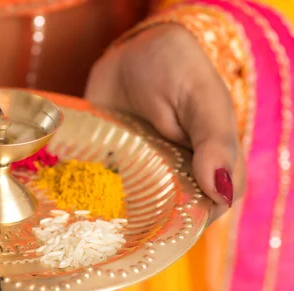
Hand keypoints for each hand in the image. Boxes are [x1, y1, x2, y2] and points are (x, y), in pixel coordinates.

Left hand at [85, 25, 245, 222]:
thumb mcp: (201, 98)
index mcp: (210, 160)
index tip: (177, 221)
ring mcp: (143, 171)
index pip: (214, 204)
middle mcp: (177, 172)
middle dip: (156, 224)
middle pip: (174, 213)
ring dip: (125, 217)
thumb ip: (214, 141)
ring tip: (108, 219)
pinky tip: (84, 202)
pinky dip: (98, 199)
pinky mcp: (113, 165)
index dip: (199, 218)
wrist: (130, 50)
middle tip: (135, 223)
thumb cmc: (176, 67)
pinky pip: (107, 191)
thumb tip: (222, 191)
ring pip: (140, 209)